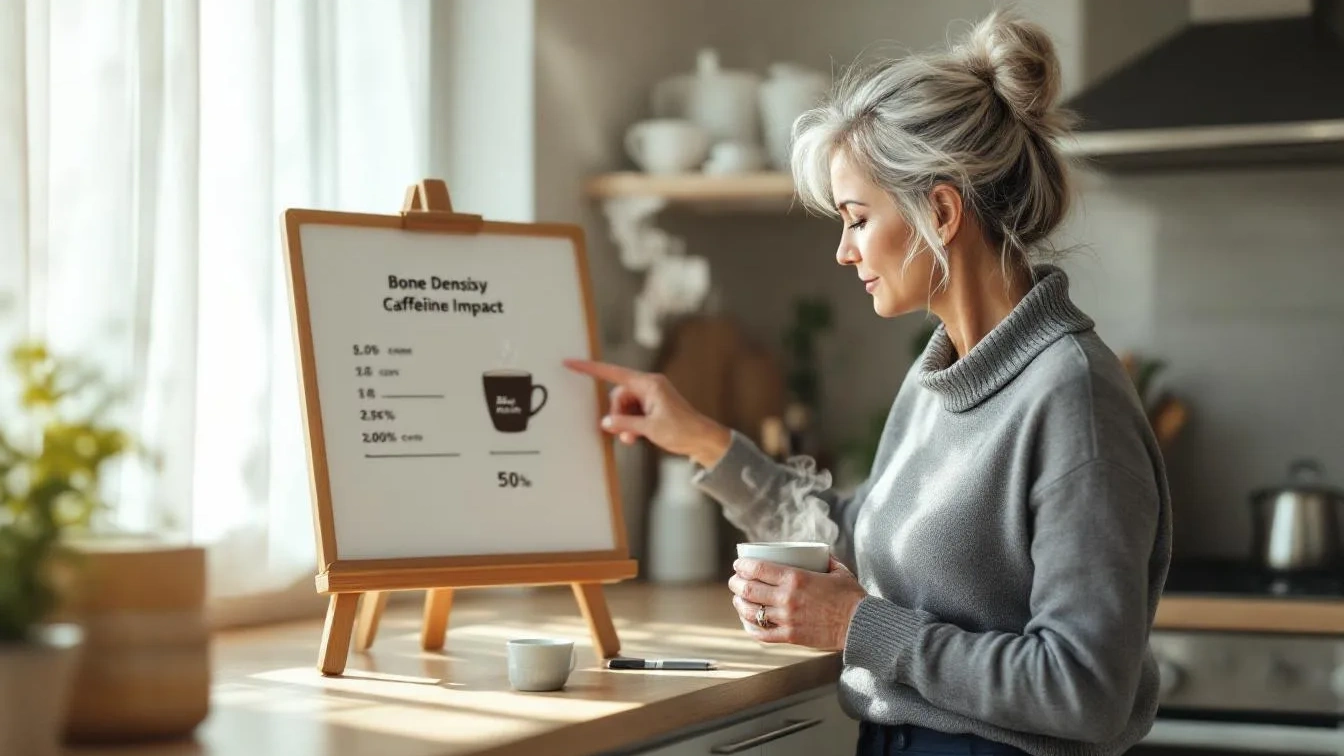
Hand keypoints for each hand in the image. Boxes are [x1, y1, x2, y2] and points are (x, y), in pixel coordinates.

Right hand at [563, 359, 730, 468]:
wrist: (703, 439)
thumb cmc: (682, 430)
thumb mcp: (649, 428)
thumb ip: (624, 423)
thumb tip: (606, 423)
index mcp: (649, 384)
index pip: (613, 373)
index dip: (590, 369)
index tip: (571, 362)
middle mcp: (649, 386)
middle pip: (618, 396)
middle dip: (617, 415)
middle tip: (624, 433)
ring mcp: (651, 396)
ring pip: (624, 407)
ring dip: (624, 423)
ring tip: (632, 439)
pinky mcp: (653, 407)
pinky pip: (632, 413)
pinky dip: (630, 425)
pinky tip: (635, 437)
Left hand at [729, 556, 866, 650]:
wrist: (860, 625)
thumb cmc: (851, 596)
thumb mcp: (837, 570)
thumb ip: (823, 559)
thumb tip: (816, 553)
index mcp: (796, 578)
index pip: (757, 569)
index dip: (742, 566)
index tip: (738, 565)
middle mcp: (786, 598)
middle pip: (748, 589)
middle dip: (736, 583)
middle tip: (735, 581)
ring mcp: (786, 619)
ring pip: (750, 611)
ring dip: (739, 603)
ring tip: (738, 599)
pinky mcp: (790, 637)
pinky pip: (761, 633)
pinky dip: (750, 627)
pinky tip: (748, 622)